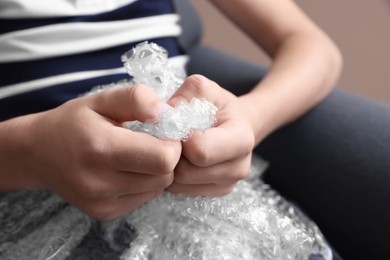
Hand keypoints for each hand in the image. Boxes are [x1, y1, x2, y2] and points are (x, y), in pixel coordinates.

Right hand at [14, 85, 181, 219]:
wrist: (38, 153)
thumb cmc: (73, 122)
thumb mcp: (102, 99)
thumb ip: (136, 99)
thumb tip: (167, 112)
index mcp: (101, 148)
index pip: (164, 158)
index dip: (172, 142)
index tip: (162, 131)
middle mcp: (100, 182)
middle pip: (165, 175)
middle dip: (167, 156)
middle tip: (151, 141)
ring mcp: (101, 203)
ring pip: (158, 188)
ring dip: (156, 171)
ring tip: (136, 155)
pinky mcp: (104, 214)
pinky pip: (144, 198)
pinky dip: (144, 183)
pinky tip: (126, 170)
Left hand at [165, 75, 254, 195]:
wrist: (236, 123)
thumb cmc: (218, 105)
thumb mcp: (205, 89)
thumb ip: (187, 93)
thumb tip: (166, 114)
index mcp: (241, 138)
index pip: (201, 151)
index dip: (181, 139)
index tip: (178, 126)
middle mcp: (239, 167)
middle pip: (186, 172)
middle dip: (173, 155)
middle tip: (172, 138)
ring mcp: (228, 184)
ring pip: (180, 185)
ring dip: (171, 167)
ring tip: (177, 148)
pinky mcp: (216, 192)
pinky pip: (181, 191)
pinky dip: (175, 177)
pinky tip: (181, 159)